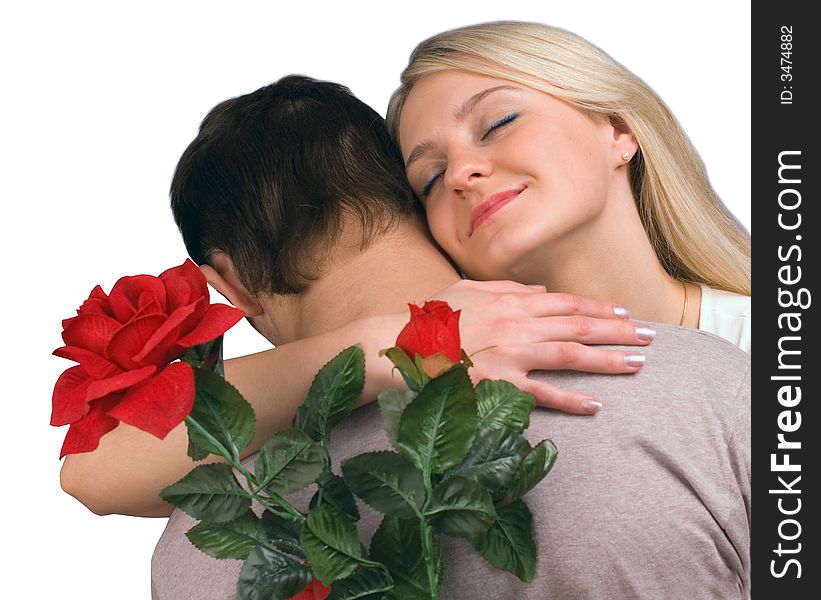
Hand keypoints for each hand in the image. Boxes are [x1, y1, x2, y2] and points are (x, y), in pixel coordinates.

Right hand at [429, 279, 653, 413]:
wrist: (398, 344)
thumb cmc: (430, 317)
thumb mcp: (467, 290)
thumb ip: (506, 289)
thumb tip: (539, 291)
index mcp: (510, 302)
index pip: (565, 304)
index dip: (598, 309)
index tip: (624, 313)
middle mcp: (516, 325)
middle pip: (577, 327)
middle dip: (617, 331)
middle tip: (649, 337)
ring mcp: (509, 354)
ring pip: (569, 355)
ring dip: (607, 360)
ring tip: (636, 364)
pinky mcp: (497, 384)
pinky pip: (540, 393)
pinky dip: (569, 399)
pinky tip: (595, 405)